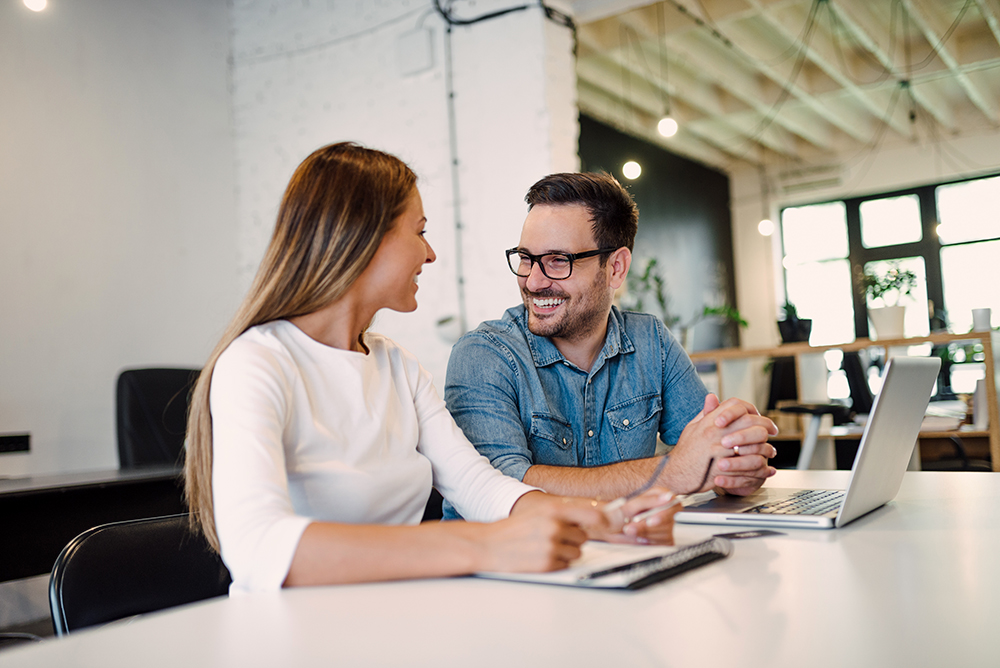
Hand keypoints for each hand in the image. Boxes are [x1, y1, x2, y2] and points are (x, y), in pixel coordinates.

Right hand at [481, 492, 609, 571]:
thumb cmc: (515, 527)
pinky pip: (566, 565)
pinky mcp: (547, 564)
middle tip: (554, 537)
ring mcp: (551, 545)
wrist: (489, 544)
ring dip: (566, 552)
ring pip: (577, 553)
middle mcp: (555, 526)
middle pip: (584, 536)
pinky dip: (557, 563)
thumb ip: (566, 510)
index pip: (592, 515)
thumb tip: (597, 512)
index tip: (612, 523)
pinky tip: (540, 556)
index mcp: (554, 509)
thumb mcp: (539, 510)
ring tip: (545, 547)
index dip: (605, 521)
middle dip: (573, 539)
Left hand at [599, 487, 677, 545]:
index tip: (650, 519)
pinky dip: (649, 542)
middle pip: (669, 521)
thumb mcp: (628, 505)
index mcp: (658, 496)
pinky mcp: (661, 538)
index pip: (673, 503)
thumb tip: (668, 496)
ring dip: (646, 534)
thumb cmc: (615, 512)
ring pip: (665, 533)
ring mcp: (663, 525)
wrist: (607, 527)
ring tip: (631, 530)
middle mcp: (663, 510)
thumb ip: (648, 500)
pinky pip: (663, 544)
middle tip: (632, 526)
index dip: (665, 513)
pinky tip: (639, 538)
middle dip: (648, 526)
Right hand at [666, 394, 777, 495]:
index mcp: (708, 422)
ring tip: (771, 451)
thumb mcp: (692, 427)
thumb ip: (705, 413)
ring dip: (765, 448)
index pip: (735, 406)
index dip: (751, 408)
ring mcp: (718, 451)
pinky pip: (747, 466)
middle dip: (765, 426)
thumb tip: (713, 397)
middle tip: (773, 430)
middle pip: (748, 422)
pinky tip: (766, 469)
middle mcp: (714, 434)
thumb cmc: (685, 452)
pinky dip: (760, 468)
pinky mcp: (721, 469)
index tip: (759, 415)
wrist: (674, 473)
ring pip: (751, 445)